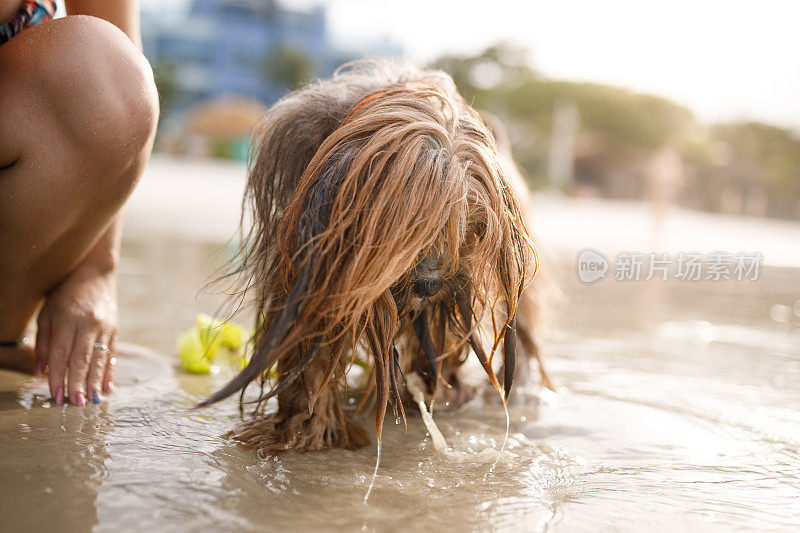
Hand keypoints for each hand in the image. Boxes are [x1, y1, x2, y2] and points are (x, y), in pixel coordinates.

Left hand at [35, 263, 117, 405]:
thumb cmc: (64, 293)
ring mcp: (106, 327)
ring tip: (92, 401)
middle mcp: (89, 324)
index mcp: (68, 319)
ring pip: (100, 359)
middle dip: (78, 384)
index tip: (56, 397)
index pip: (61, 355)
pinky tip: (108, 389)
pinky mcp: (116, 330)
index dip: (58, 377)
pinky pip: (112, 355)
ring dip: (96, 382)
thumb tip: (39, 372)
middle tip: (76, 405)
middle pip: (82, 360)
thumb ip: (43, 342)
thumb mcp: (47, 313)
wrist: (95, 272)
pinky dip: (110, 373)